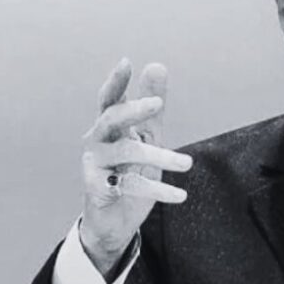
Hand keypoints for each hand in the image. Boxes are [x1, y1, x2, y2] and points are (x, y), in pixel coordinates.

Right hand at [80, 59, 192, 276]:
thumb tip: (156, 65)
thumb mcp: (145, 137)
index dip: (116, 82)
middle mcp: (97, 141)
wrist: (113, 220)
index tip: (126, 63)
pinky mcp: (99, 189)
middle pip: (111, 119)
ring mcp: (95, 165)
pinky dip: (157, 190)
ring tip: (188, 163)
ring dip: (160, 156)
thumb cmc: (128, 172)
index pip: (110, 99)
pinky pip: (131, 185)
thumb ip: (153, 107)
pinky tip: (180, 195)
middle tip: (157, 103)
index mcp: (109, 126)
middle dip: (133, 109)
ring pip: (126, 152)